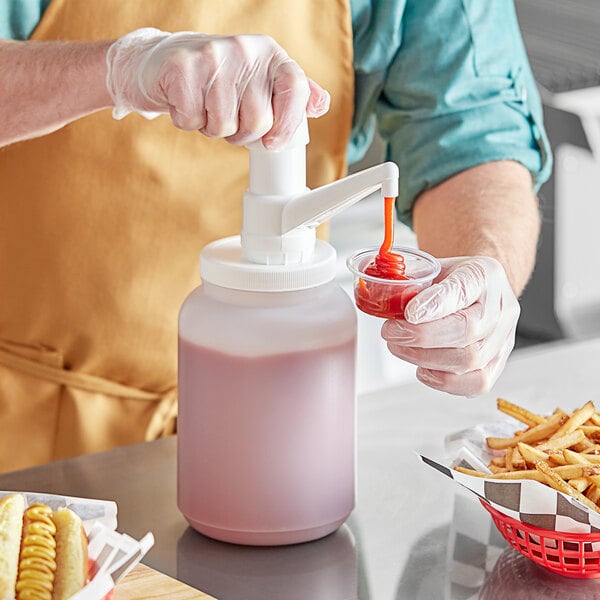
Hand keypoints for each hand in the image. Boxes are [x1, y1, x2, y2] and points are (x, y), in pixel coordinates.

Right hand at [105, 28, 329, 147]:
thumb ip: (290, 95)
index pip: (295, 88)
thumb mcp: (258, 81)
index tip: (273, 142)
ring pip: (224, 126)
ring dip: (212, 128)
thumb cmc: (217, 79)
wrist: (160, 61)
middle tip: (227, 116)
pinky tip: (185, 102)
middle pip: (258, 121)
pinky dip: (187, 122)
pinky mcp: (181, 68)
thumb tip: (321, 104)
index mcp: (270, 54)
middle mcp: (245, 49)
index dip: (288, 122)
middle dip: (241, 133)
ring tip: (205, 106)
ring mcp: (212, 56)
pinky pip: (193, 122)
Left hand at [381, 257, 519, 396]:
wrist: (479, 290)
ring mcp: (503, 338)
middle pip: (468, 330)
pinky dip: (444, 380)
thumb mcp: (432, 265)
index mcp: (484, 274)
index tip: (409, 312)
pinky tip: (423, 368)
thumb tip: (367, 279)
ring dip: (425, 357)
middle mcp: (500, 307)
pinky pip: (476, 383)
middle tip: (391, 332)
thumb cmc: (452, 280)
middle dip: (422, 337)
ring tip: (399, 347)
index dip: (436, 303)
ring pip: (470, 360)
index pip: (464, 287)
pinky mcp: (497, 364)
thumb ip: (406, 275)